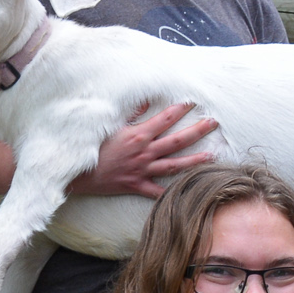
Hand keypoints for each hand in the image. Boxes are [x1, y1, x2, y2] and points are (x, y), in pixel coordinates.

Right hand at [69, 102, 219, 197]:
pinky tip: (187, 192)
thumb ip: (131, 113)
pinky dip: (171, 192)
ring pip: (174, 165)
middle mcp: (144, 153)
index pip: (165, 119)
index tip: (193, 101)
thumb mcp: (110, 125)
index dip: (180, 109)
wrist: (79, 173)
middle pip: (177, 141)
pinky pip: (157, 191)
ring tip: (212, 156)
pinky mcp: (137, 185)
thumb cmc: (92, 146)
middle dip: (198, 130)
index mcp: (138, 135)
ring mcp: (143, 170)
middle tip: (214, 122)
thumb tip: (146, 100)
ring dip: (195, 161)